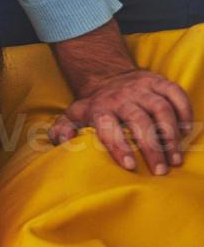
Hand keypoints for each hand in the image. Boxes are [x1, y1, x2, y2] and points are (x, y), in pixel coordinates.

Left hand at [48, 69, 192, 174]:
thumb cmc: (93, 105)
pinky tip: (185, 131)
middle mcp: (121, 97)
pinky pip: (175, 93)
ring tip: (174, 159)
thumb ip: (62, 129)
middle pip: (139, 121)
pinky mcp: (158, 81)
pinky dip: (184, 111)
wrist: (107, 75)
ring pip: (160, 109)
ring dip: (170, 135)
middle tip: (160, 171)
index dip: (118, 146)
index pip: (108, 126)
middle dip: (151, 147)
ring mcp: (141, 88)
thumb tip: (62, 141)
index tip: (130, 166)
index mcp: (100, 107)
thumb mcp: (73, 115)